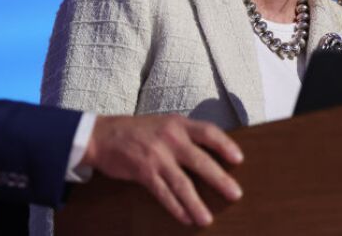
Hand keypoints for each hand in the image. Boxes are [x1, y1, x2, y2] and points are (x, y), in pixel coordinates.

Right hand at [80, 114, 243, 226]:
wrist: (102, 135)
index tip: (239, 159)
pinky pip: (163, 194)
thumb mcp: (164, 124)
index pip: (208, 132)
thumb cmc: (137, 131)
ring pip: (182, 184)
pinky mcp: (143, 172)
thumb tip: (211, 154)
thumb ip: (184, 135)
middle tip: (235, 194)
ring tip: (207, 219)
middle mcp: (170, 138)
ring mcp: (156, 156)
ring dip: (196, 204)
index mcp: (178, 124)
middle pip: (200, 161)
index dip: (225, 145)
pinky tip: (185, 218)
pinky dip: (176, 208)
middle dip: (220, 179)